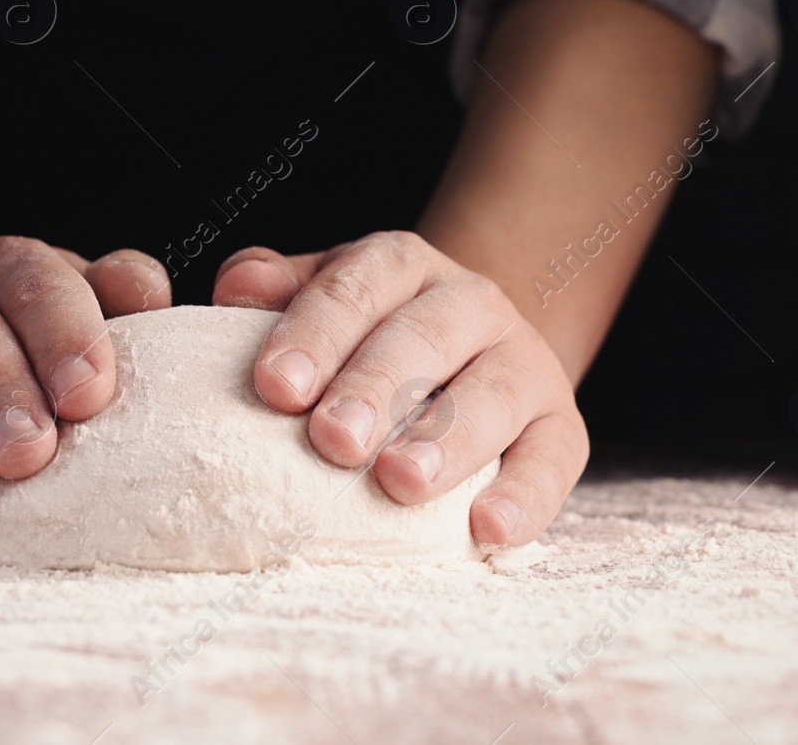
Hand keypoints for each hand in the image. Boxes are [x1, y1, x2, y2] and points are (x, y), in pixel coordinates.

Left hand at [213, 230, 586, 546]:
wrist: (470, 352)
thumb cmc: (369, 336)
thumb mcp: (323, 298)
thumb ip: (277, 289)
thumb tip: (235, 288)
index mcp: (401, 265)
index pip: (356, 287)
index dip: (315, 333)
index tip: (275, 386)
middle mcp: (470, 302)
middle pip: (422, 338)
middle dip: (374, 389)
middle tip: (331, 441)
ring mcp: (524, 361)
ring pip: (491, 395)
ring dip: (446, 441)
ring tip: (401, 482)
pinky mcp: (562, 425)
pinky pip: (553, 457)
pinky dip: (527, 496)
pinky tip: (488, 531)